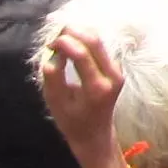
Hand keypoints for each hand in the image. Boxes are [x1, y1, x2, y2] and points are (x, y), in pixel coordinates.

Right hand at [38, 29, 129, 167]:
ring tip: (60, 43)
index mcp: (97, 88)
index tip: (49, 46)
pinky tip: (71, 48)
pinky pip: (100, 47)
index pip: (82, 54)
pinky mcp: (116, 68)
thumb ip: (53, 76)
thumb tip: (54, 52)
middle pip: (94, 41)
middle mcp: (112, 76)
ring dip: (78, 36)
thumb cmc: (72, 121)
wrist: (95, 135)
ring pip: (98, 41)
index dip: (64, 42)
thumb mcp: (55, 102)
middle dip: (72, 32)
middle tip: (54, 39)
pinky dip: (84, 42)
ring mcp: (117, 71)